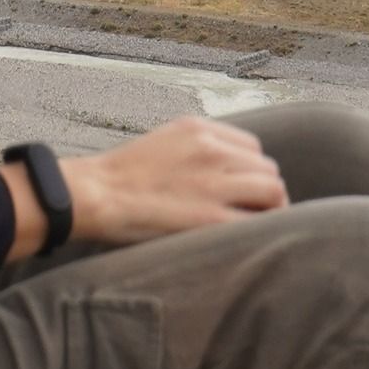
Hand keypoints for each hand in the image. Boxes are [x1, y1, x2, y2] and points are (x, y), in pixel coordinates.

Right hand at [1, 115, 288, 261]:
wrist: (95, 196)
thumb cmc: (121, 177)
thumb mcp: (163, 141)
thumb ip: (197, 148)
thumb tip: (224, 169)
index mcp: (199, 129)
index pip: (252, 148)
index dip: (250, 172)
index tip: (241, 191)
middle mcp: (212, 149)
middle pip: (267, 168)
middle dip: (263, 191)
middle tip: (250, 214)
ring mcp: (215, 183)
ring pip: (273, 191)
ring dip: (269, 209)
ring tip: (252, 226)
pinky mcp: (212, 218)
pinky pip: (259, 222)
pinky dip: (259, 230)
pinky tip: (245, 240)